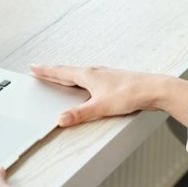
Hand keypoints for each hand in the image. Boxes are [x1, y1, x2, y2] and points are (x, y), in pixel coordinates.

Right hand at [30, 65, 167, 126]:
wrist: (153, 88)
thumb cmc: (130, 93)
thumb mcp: (101, 106)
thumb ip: (80, 114)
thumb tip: (62, 119)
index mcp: (88, 75)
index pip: (61, 73)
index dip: (46, 71)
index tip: (33, 67)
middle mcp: (94, 72)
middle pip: (68, 72)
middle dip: (53, 72)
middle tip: (40, 70)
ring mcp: (103, 75)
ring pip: (79, 74)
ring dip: (66, 75)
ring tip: (58, 76)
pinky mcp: (112, 81)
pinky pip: (89, 78)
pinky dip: (79, 79)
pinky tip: (85, 85)